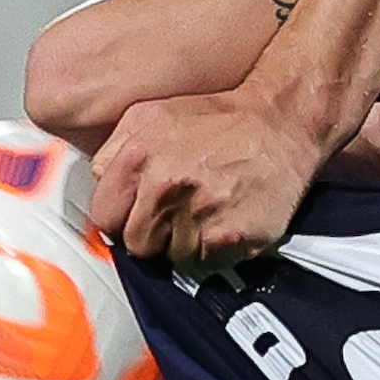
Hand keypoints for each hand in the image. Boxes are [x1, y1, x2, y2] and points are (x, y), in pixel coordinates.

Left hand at [89, 87, 328, 269]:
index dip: (122, 218)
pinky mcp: (229, 239)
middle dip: (153, 233)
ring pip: (172, 258)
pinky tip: (224, 223)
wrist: (280, 124)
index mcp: (139, 157)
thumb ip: (115, 150)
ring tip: (206, 213)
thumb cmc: (220, 120)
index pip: (105, 218)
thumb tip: (99, 184)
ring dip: (186, 243)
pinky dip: (213, 251)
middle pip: (136, 245)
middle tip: (177, 214)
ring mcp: (198, 216)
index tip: (137, 214)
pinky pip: (205, 265)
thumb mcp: (152, 115)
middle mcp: (166, 188)